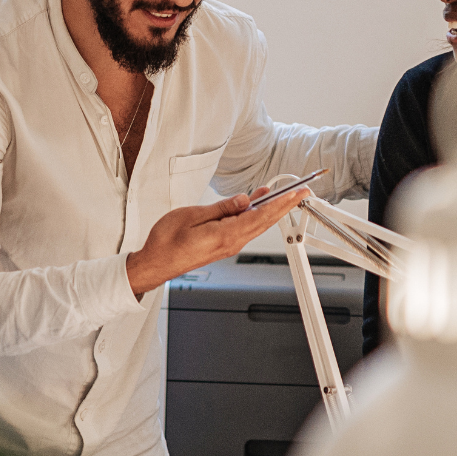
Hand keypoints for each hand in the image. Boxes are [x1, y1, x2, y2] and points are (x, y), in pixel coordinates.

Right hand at [126, 186, 311, 295]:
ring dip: (271, 210)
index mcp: (225, 235)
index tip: (296, 193)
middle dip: (284, 206)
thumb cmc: (166, 242)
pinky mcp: (223, 245)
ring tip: (282, 195)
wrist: (156, 263)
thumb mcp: (191, 216)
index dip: (281, 203)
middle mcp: (231, 242)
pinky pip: (246, 229)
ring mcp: (228, 245)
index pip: (260, 216)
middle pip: (264, 222)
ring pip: (257, 225)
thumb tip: (242, 200)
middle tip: (300, 193)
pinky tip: (256, 206)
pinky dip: (256, 215)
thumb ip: (220, 208)